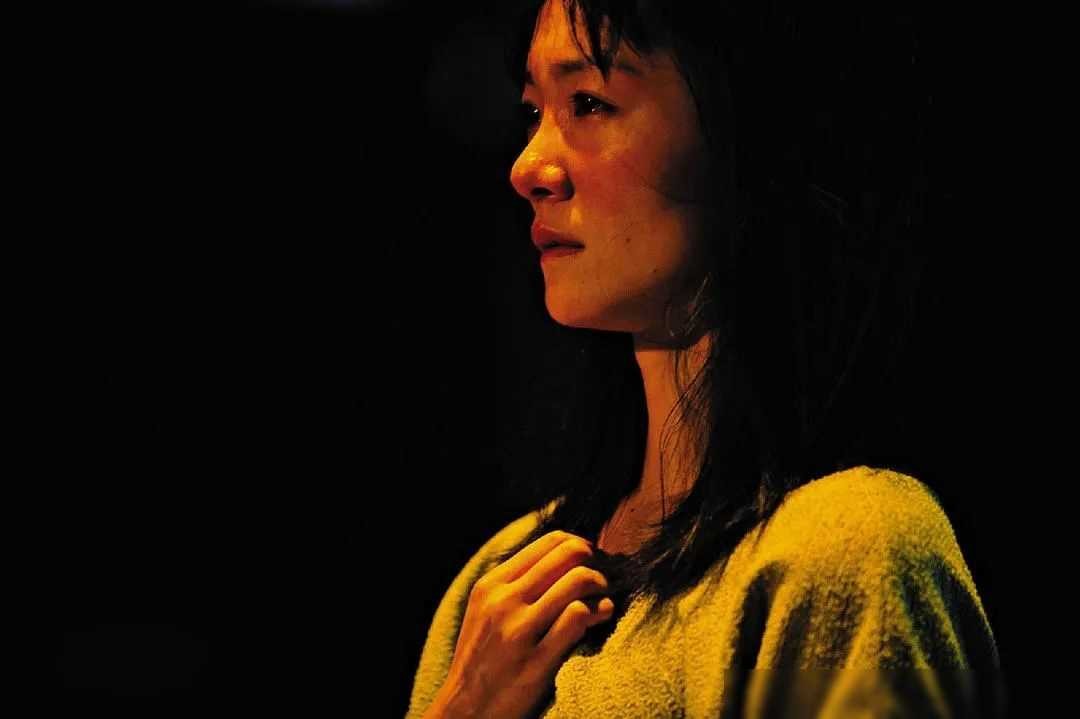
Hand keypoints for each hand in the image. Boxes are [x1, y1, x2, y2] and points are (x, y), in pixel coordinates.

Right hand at [430, 531, 614, 718]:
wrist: (466, 713)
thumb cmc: (483, 660)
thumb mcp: (487, 612)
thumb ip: (518, 584)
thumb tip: (566, 556)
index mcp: (492, 584)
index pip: (550, 541)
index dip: (580, 545)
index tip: (591, 560)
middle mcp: (503, 601)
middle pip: (568, 553)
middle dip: (596, 561)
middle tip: (603, 578)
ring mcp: (518, 631)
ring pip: (577, 580)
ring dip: (601, 585)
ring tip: (604, 599)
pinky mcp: (536, 661)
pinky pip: (578, 617)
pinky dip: (598, 611)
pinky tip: (600, 617)